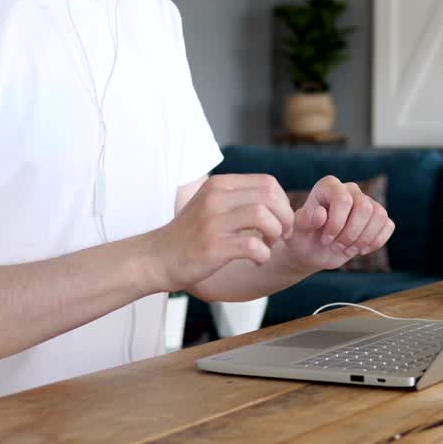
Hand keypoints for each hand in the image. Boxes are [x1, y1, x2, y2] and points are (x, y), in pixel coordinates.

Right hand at [150, 174, 293, 290]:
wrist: (157, 258)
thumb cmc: (190, 236)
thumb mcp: (212, 205)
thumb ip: (240, 199)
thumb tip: (279, 203)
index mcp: (219, 185)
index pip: (268, 183)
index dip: (283, 203)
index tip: (281, 222)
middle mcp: (216, 198)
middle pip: (270, 196)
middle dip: (285, 218)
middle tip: (281, 236)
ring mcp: (213, 222)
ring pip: (264, 217)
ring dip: (275, 235)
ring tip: (267, 247)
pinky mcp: (212, 246)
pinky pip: (253, 245)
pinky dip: (263, 255)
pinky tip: (256, 260)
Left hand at [283, 176, 394, 271]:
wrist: (312, 250)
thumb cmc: (302, 238)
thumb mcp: (296, 231)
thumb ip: (305, 221)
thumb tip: (322, 214)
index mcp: (328, 186)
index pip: (343, 199)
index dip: (337, 224)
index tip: (325, 239)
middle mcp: (349, 190)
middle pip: (365, 207)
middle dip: (351, 233)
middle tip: (336, 246)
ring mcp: (365, 202)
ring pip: (379, 215)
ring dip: (364, 239)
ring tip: (347, 249)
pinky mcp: (376, 218)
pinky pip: (388, 225)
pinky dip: (376, 242)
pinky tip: (360, 250)